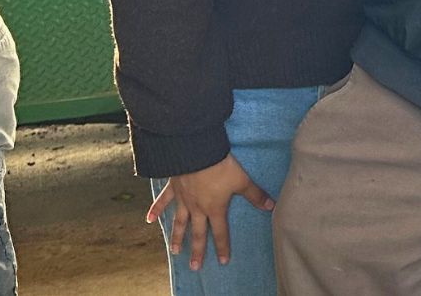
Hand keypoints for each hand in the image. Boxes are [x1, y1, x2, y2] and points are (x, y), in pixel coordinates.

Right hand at [145, 153, 271, 269]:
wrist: (196, 153)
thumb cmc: (220, 167)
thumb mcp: (242, 180)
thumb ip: (255, 195)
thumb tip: (271, 206)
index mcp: (215, 208)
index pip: (220, 232)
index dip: (223, 247)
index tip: (223, 262)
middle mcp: (197, 208)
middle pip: (197, 233)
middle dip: (197, 251)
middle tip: (195, 267)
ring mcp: (183, 199)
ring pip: (179, 222)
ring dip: (177, 237)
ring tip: (175, 251)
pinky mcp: (173, 188)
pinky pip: (162, 201)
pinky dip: (155, 210)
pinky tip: (148, 220)